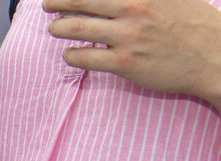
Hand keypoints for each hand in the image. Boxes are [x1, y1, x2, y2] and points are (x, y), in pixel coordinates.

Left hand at [44, 0, 220, 106]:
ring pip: (76, 27)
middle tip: (47, 4)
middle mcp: (134, 8)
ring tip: (55, 28)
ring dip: (59, 27)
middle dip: (57, 1)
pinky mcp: (125, 63)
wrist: (214, 57)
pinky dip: (71, 54)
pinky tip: (69, 53)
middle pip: (80, 0)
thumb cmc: (195, 24)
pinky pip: (85, 57)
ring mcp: (128, 36)